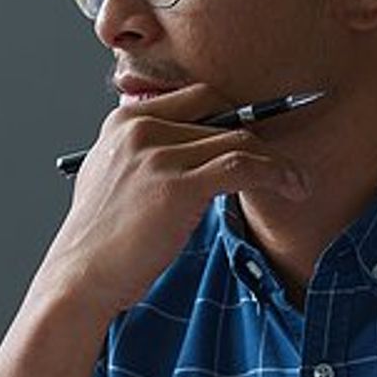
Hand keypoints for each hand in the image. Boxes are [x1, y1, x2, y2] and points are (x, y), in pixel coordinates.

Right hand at [39, 84, 309, 319]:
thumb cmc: (99, 240)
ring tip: (296, 182)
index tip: (261, 135)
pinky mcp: (177, 186)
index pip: (198, 97)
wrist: (79, 279)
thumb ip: (141, 153)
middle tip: (283, 163)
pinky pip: (243, 166)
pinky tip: (294, 187)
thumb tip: (183, 146)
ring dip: (277, 161)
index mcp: (124, 121)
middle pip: (223, 115)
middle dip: (260, 137)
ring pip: (239, 139)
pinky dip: (276, 173)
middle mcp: (140, 128)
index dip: (236, 114)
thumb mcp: (110, 178)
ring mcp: (158, 155)